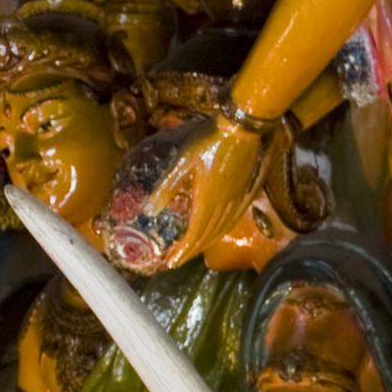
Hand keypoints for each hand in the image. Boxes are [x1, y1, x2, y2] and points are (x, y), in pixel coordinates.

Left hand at [105, 110, 274, 276]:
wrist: (240, 129)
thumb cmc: (207, 142)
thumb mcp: (180, 163)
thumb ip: (165, 188)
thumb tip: (147, 211)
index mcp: (207, 200)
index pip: (194, 234)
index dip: (183, 250)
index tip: (171, 263)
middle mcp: (224, 204)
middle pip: (208, 235)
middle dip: (192, 251)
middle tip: (178, 261)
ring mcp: (237, 198)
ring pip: (221, 228)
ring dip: (206, 242)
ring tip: (193, 251)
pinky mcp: (244, 190)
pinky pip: (233, 218)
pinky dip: (222, 230)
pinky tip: (218, 230)